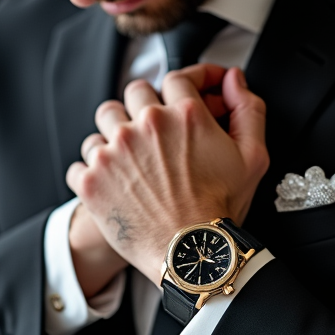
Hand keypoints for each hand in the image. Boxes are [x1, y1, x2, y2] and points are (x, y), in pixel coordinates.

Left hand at [66, 65, 268, 284]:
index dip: (188, 80)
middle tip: (157, 126)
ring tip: (130, 154)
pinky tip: (111, 180)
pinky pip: (81, 161)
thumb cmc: (220, 210)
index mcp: (184, 116)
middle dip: (148, 104)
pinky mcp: (91, 179)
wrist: (189, 255)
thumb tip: (233, 81)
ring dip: (116, 131)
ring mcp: (113, 151)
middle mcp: (145, 126)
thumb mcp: (252, 157)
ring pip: (104, 120)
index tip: (192, 88)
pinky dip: (93, 169)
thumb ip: (248, 110)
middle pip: (136, 91)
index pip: (178, 78)